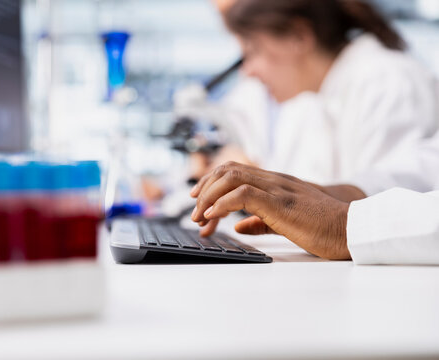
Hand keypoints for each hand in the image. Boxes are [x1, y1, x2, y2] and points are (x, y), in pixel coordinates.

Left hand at [190, 162, 351, 259]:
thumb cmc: (323, 227)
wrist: (353, 229)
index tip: (198, 201)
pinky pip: (242, 195)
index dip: (211, 182)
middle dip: (204, 188)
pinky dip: (222, 204)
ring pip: (231, 177)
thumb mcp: (286, 221)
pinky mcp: (280, 203)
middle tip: (194, 212)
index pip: (235, 170)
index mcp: (275, 183)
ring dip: (208, 197)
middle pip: (227, 170)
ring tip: (200, 217)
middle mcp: (273, 180)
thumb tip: (239, 225)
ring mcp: (277, 189)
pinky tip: (214, 217)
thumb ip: (261, 221)